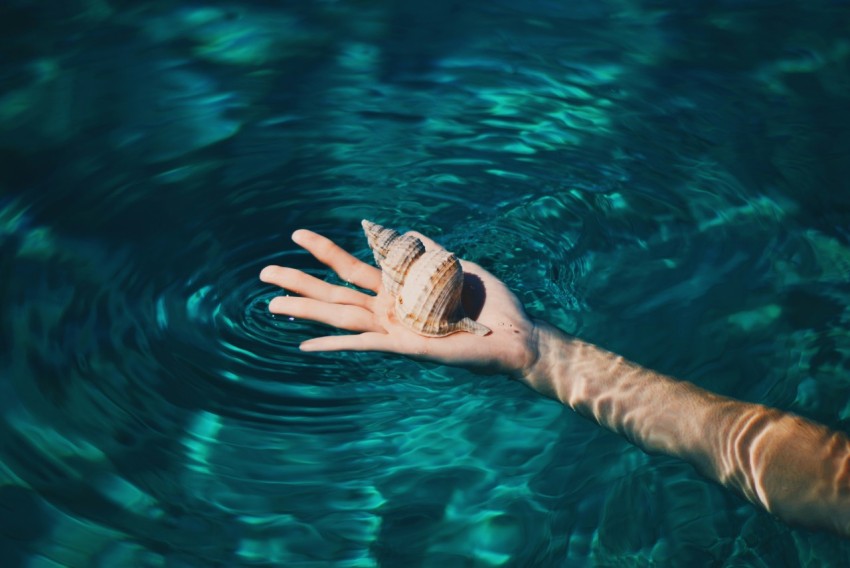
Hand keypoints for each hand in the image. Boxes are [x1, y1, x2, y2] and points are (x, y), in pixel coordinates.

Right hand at [260, 228, 538, 375]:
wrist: (515, 334)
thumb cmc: (490, 304)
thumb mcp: (456, 265)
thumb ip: (429, 251)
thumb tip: (406, 231)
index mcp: (400, 289)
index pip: (353, 267)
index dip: (325, 251)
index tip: (297, 235)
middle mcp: (390, 310)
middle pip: (335, 293)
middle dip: (300, 281)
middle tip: (264, 273)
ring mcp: (394, 329)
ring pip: (340, 316)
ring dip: (305, 309)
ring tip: (271, 302)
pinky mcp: (406, 346)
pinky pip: (365, 343)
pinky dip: (335, 345)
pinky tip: (306, 346)